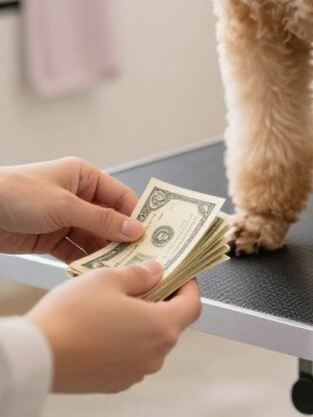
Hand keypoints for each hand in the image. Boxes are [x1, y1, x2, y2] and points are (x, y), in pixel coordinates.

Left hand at [0, 157, 143, 261]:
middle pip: (109, 220)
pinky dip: (84, 263)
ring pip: (93, 239)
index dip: (136, 216)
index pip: (120, 196)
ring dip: (104, 255)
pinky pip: (75, 252)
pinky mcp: (51, 240)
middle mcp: (78, 197)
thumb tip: (134, 229)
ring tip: (121, 272)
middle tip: (141, 260)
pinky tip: (94, 275)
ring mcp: (65, 219)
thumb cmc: (18, 193)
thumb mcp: (64, 205)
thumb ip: (100, 219)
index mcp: (84, 177)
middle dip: (122, 240)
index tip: (152, 237)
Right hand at [27, 262, 201, 392]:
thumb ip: (140, 274)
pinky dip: (126, 338)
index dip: (189, 285)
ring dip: (143, 319)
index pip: (193, 305)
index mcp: (160, 327)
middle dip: (163, 299)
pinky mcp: (115, 382)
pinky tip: (105, 322)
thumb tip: (156, 271)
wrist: (39, 356)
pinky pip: (131, 355)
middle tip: (146, 278)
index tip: (180, 272)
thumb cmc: (73, 317)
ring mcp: (134, 372)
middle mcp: (153, 355)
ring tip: (120, 298)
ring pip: (150, 340)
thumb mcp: (109, 278)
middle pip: (172, 322)